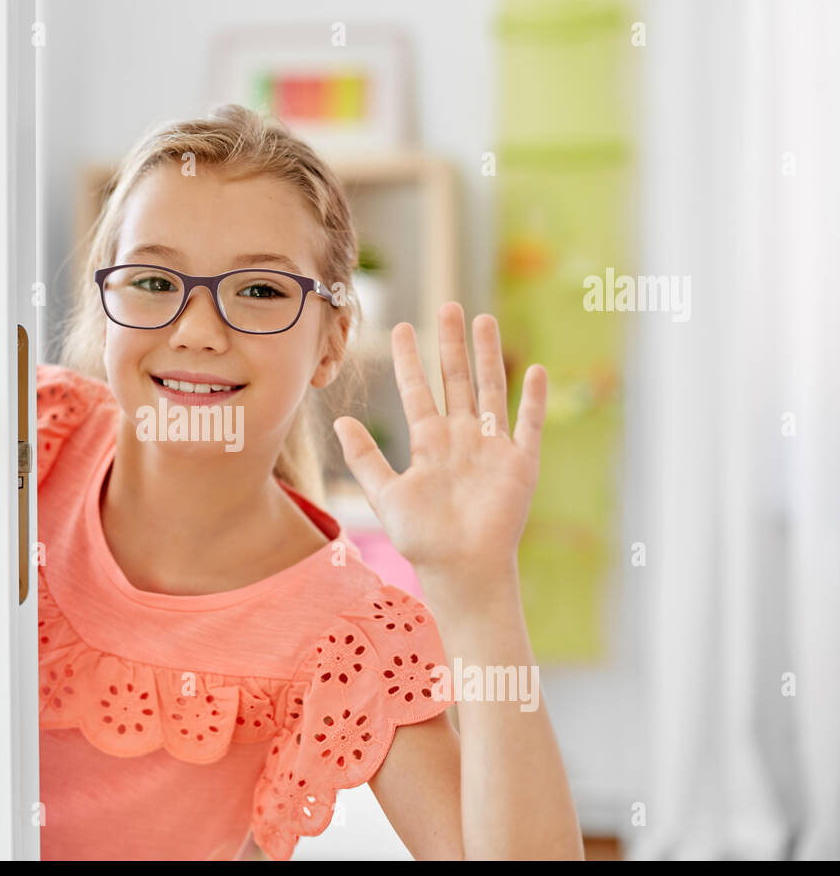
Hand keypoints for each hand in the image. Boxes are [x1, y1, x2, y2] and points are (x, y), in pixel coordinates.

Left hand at [333, 302, 546, 588]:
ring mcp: (491, 448)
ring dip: (488, 356)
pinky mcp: (519, 463)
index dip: (408, 360)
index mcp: (428, 443)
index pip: (417, 390)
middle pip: (455, 380)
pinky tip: (536, 369)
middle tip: (447, 305)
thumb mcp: (386, 494)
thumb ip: (364, 458)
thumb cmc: (422, 540)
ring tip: (484, 319)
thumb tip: (339, 421)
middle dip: (451, 344)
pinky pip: (528, 424)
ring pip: (490, 389)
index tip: (399, 327)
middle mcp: (459, 438)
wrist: (461, 569)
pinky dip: (533, 399)